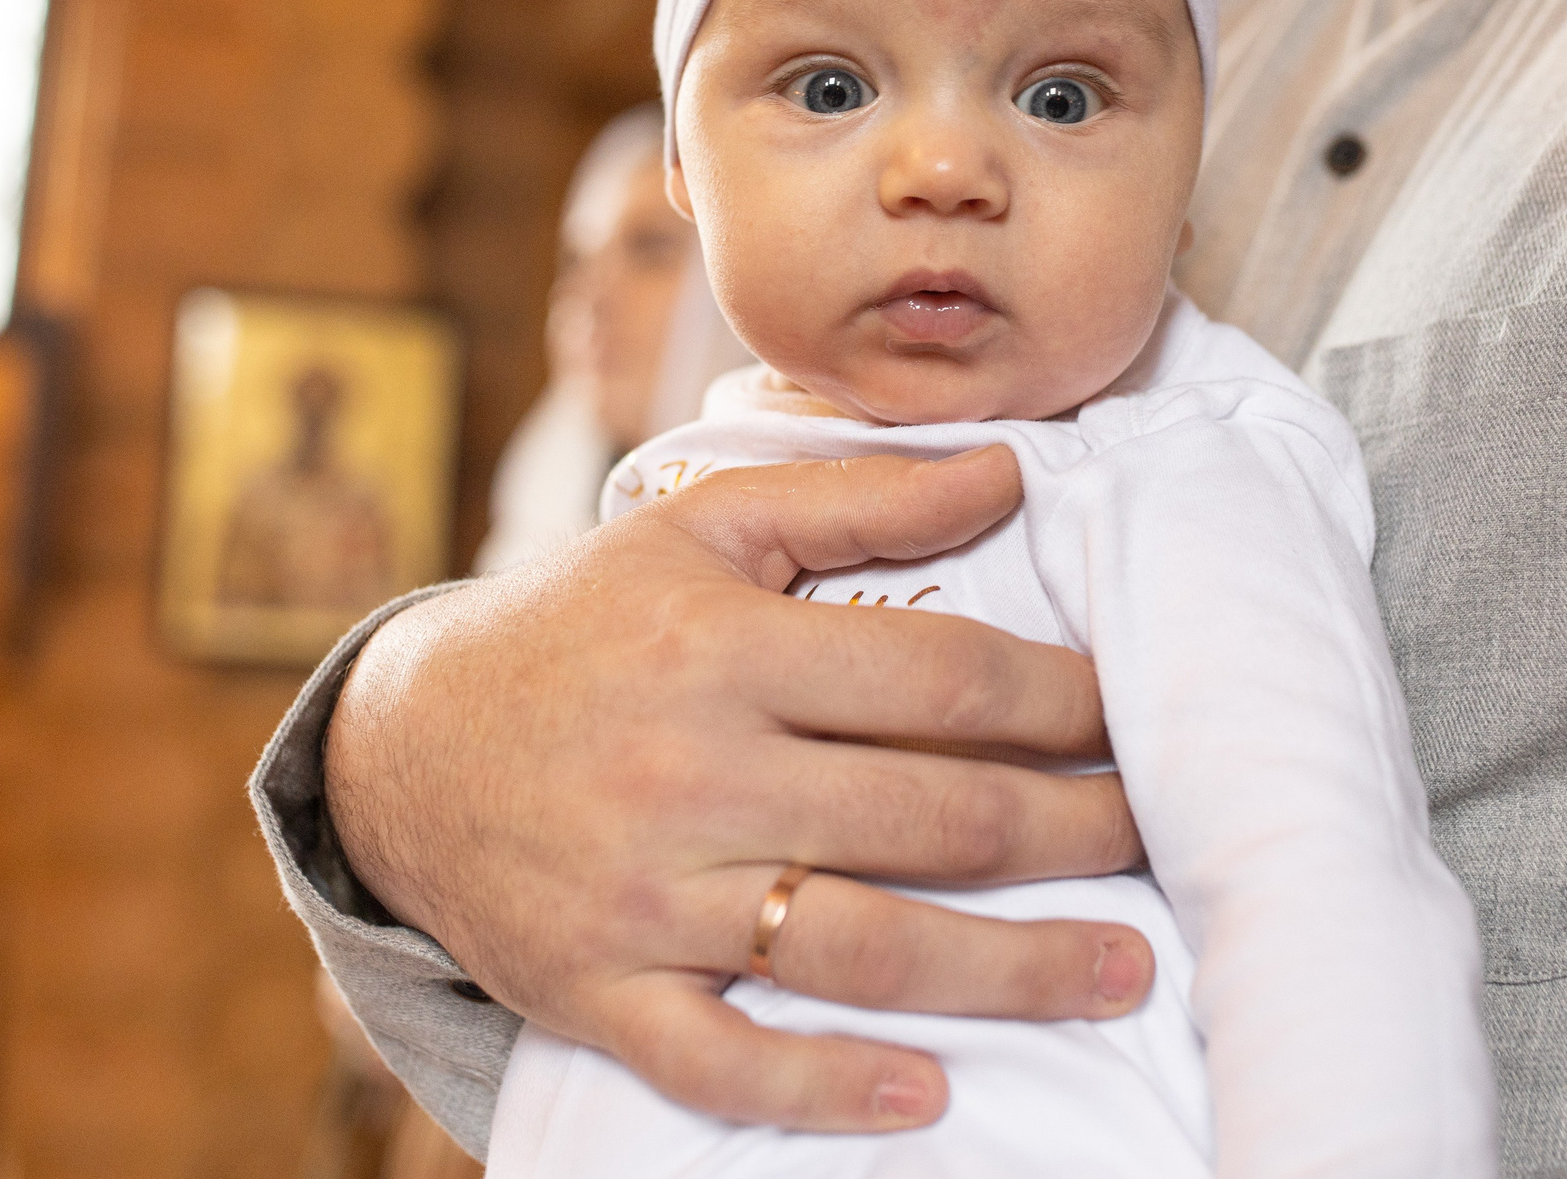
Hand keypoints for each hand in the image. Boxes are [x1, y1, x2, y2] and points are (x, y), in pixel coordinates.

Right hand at [325, 446, 1150, 1132]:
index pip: (938, 675)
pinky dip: (826, 1089)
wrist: (404, 748)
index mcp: (723, 648)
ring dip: (1009, 971)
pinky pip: (725, 1063)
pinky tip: (930, 1093)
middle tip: (1163, 836)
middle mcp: (691, 773)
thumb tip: (1008, 474)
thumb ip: (855, 497)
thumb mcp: (700, 528)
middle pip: (930, 816)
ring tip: (1121, 971)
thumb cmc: (580, 626)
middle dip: (1072, 831)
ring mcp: (645, 898)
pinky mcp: (601, 993)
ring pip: (859, 948)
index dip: (1059, 697)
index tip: (1131, 711)